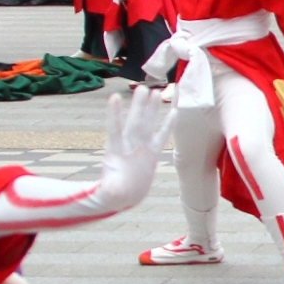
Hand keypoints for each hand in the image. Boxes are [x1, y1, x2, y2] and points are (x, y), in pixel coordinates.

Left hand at [96, 87, 177, 211]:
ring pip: (146, 125)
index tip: (113, 98)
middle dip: (139, 106)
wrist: (125, 195)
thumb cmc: (117, 193)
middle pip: (135, 122)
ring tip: (154, 91)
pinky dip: (167, 125)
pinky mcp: (152, 153)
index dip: (114, 114)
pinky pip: (160, 136)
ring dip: (150, 109)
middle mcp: (129, 147)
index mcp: (116, 153)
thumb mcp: (112, 194)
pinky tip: (173, 112)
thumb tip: (110, 193)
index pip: (114, 129)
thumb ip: (111, 191)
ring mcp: (141, 148)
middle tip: (142, 88)